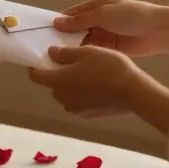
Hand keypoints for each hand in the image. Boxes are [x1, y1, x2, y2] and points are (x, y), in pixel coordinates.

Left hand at [28, 45, 153, 116]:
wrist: (133, 92)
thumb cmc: (108, 67)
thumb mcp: (86, 52)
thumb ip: (64, 53)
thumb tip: (49, 53)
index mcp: (57, 81)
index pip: (35, 76)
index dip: (35, 65)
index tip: (43, 57)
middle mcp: (61, 98)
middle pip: (51, 84)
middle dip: (56, 73)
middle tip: (72, 61)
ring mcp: (74, 108)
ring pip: (65, 93)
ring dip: (70, 83)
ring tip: (87, 72)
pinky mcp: (87, 115)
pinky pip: (77, 101)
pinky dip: (81, 93)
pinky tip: (96, 85)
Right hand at [53, 0, 165, 56]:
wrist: (157, 31)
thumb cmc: (131, 16)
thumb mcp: (103, 14)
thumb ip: (80, 20)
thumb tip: (57, 22)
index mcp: (94, 7)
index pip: (71, 15)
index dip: (58, 23)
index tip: (41, 34)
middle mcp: (96, 21)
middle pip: (75, 30)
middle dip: (63, 39)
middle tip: (45, 51)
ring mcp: (103, 36)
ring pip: (82, 43)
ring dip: (72, 49)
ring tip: (55, 61)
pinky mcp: (109, 49)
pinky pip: (93, 52)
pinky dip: (84, 57)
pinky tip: (71, 66)